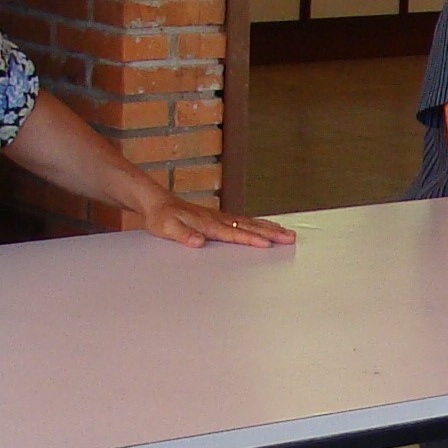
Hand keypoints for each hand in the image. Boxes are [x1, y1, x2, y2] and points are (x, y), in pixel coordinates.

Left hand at [136, 192, 296, 250]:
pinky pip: (244, 221)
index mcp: (208, 224)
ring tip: (287, 233)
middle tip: (291, 238)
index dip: (251, 240)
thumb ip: (184, 235)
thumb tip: (198, 242)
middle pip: (249, 227)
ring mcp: (220, 217)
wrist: (156, 202)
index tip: (268, 244)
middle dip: (271, 233)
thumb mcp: (168, 228)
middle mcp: (218, 219)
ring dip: (269, 228)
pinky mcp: (219, 217)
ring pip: (250, 223)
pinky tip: (266, 228)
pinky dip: (259, 225)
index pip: (234, 234)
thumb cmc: (162, 217)